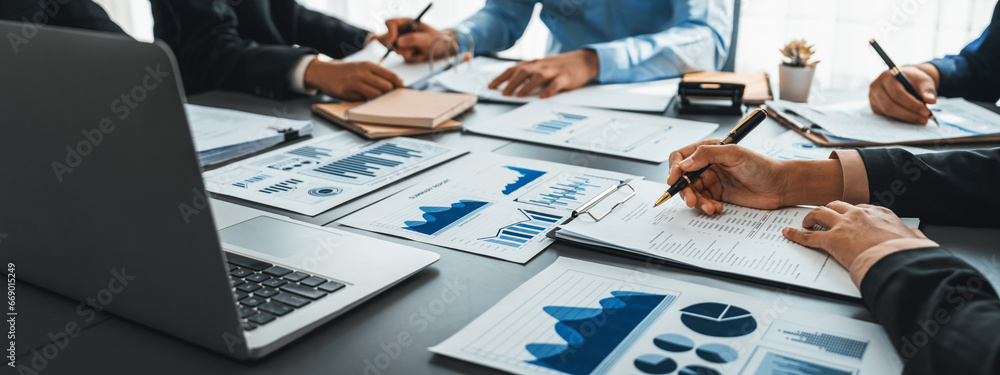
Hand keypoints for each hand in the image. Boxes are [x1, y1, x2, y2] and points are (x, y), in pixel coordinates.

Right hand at [304, 60, 401, 100]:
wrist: (323, 72)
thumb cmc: (346, 72)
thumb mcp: (362, 68)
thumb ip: (378, 74)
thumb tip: (398, 82)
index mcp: (368, 65)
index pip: (391, 75)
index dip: (398, 84)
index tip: (402, 90)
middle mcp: (363, 72)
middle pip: (386, 86)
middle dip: (388, 93)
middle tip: (387, 97)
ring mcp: (354, 81)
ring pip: (376, 94)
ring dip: (378, 99)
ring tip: (375, 99)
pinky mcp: (347, 91)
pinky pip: (363, 100)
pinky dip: (366, 102)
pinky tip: (362, 99)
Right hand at [379, 18, 450, 62]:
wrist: (442, 47)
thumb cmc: (436, 39)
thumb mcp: (426, 38)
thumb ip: (413, 39)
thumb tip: (398, 43)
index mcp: (406, 22)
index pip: (390, 23)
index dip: (390, 31)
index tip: (393, 41)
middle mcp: (402, 31)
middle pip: (388, 38)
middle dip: (397, 48)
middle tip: (409, 53)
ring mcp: (402, 41)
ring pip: (395, 49)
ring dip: (406, 53)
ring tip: (418, 52)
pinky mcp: (405, 50)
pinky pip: (402, 56)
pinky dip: (411, 58)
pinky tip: (419, 54)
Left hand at [488, 49, 599, 97]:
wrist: (583, 61)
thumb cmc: (559, 66)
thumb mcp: (542, 67)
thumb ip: (528, 74)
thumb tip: (509, 85)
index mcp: (534, 63)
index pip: (514, 69)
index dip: (501, 77)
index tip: (491, 86)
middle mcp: (541, 65)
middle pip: (523, 71)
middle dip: (512, 82)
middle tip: (504, 93)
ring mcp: (554, 71)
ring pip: (538, 76)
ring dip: (527, 86)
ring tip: (519, 95)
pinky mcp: (566, 77)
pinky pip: (556, 84)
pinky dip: (549, 90)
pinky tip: (543, 96)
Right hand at [666, 140, 843, 213]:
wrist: (781, 186)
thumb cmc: (763, 165)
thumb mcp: (735, 154)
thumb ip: (708, 154)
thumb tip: (685, 162)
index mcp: (709, 150)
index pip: (681, 157)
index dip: (674, 168)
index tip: (674, 180)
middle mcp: (708, 165)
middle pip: (684, 178)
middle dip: (685, 190)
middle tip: (691, 200)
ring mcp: (713, 181)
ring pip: (693, 192)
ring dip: (698, 201)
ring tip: (710, 207)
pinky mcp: (718, 195)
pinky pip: (704, 202)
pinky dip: (707, 207)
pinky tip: (718, 208)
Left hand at [782, 201, 928, 268]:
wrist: (898, 261)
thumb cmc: (907, 254)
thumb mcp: (916, 241)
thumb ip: (914, 237)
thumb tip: (918, 237)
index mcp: (879, 213)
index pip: (860, 208)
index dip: (850, 213)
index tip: (847, 217)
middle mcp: (860, 214)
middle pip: (837, 205)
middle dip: (828, 210)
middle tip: (822, 217)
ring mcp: (844, 225)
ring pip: (820, 212)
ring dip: (811, 217)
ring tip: (806, 223)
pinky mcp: (832, 239)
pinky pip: (809, 236)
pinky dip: (797, 234)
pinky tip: (789, 234)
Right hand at [869, 63, 939, 124]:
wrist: (903, 79)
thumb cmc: (913, 79)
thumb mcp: (923, 80)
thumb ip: (928, 90)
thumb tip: (931, 101)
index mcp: (886, 76)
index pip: (897, 93)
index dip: (912, 104)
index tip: (926, 112)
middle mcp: (876, 87)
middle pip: (889, 105)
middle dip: (908, 114)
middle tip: (924, 119)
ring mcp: (873, 97)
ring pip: (887, 112)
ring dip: (905, 118)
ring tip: (920, 120)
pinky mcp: (874, 106)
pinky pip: (886, 116)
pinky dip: (900, 119)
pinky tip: (911, 118)